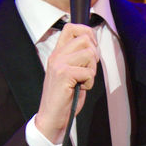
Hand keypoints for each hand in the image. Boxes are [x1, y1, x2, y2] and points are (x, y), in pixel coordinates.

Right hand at [35, 23, 98, 143]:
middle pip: (85, 39)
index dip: (87, 33)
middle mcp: (57, 55)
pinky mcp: (64, 75)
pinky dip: (90, 82)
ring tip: (83, 80)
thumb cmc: (64, 97)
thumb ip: (78, 57)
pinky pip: (89, 72)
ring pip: (89, 54)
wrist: (51, 117)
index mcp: (57, 53)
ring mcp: (59, 64)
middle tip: (88, 69)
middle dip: (94, 54)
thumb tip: (94, 46)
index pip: (71, 27)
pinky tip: (80, 88)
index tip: (91, 47)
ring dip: (92, 70)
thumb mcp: (70, 72)